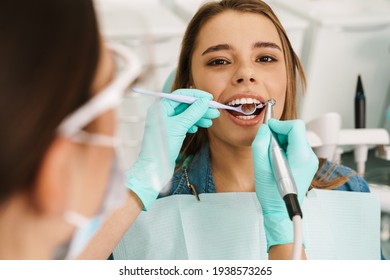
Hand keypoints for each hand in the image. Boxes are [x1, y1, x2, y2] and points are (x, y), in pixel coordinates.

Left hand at [126, 89, 219, 209]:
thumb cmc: (162, 146)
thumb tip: (204, 101)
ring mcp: (166, 123)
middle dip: (200, 108)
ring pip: (186, 115)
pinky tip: (199, 128)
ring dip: (199, 117)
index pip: (181, 95)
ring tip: (211, 120)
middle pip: (185, 105)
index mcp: (160, 108)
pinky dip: (193, 124)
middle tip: (214, 111)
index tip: (209, 98)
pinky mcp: (171, 133)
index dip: (196, 96)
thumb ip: (193, 112)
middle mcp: (162, 113)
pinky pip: (184, 124)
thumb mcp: (180, 126)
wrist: (154, 167)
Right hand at [252, 119, 317, 250]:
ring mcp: (309, 161)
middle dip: (279, 133)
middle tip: (266, 143)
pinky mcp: (306, 164)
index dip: (279, 124)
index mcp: (301, 157)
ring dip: (280, 141)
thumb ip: (260, 145)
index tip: (268, 128)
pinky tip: (275, 159)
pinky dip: (284, 147)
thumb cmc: (272, 195)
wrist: (280, 212)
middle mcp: (309, 157)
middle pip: (296, 131)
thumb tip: (264, 130)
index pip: (296, 127)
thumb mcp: (260, 169)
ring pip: (295, 138)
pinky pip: (295, 147)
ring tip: (270, 154)